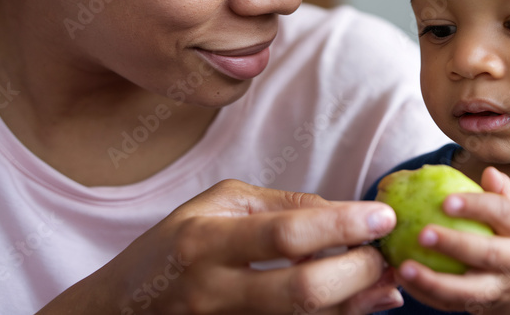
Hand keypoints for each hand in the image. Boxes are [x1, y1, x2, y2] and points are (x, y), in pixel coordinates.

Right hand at [37, 179, 404, 314]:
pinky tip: (357, 302)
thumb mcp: (220, 205)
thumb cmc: (178, 244)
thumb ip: (283, 207)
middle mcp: (213, 290)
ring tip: (385, 281)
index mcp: (205, 241)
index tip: (382, 215)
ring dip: (356, 303)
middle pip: (303, 292)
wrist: (124, 307)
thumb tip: (346, 214)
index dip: (342, 225)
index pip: (287, 234)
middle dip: (358, 273)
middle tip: (385, 253)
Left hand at [394, 167, 509, 314]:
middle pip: (486, 254)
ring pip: (467, 290)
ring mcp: (499, 289)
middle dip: (454, 244)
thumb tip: (489, 172)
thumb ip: (505, 195)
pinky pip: (452, 305)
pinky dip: (427, 295)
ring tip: (404, 268)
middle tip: (423, 234)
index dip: (476, 206)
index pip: (502, 214)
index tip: (446, 200)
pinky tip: (403, 281)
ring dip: (434, 281)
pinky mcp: (482, 308)